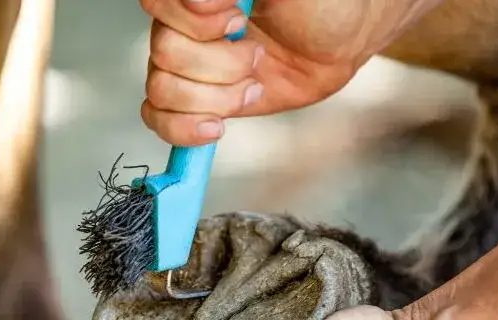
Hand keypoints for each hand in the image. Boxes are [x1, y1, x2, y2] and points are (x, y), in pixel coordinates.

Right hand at [139, 0, 443, 145]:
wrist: (340, 39)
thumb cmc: (323, 2)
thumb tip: (202, 2)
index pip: (157, 2)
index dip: (194, 20)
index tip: (235, 18)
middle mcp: (182, 23)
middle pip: (164, 52)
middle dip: (219, 63)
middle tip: (257, 53)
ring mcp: (186, 63)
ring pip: (163, 89)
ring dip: (215, 96)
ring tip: (251, 84)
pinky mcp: (195, 99)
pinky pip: (159, 119)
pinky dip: (185, 129)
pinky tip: (217, 124)